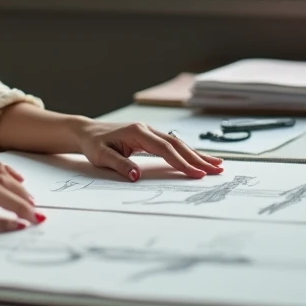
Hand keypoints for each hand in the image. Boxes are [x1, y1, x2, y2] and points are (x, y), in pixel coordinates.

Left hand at [73, 120, 222, 181]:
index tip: (197, 174)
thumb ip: (119, 165)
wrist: (87, 132)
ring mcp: (150, 131)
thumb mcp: (101, 156)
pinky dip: (187, 151)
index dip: (182, 162)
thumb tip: (137, 176)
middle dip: (198, 158)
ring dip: (197, 154)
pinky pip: (173, 144)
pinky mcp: (150, 136)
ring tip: (218, 164)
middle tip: (217, 170)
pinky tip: (200, 157)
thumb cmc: (93, 144)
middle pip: (178, 144)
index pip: (165, 149)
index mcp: (137, 132)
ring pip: (179, 143)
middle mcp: (147, 129)